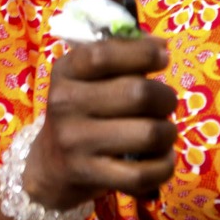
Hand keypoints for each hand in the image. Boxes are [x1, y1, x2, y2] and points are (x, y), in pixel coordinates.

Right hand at [25, 36, 176, 207]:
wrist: (51, 164)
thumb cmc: (83, 112)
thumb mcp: (88, 79)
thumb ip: (121, 59)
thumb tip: (161, 46)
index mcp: (66, 72)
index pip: (103, 55)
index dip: (142, 53)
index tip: (163, 57)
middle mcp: (65, 103)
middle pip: (137, 94)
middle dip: (166, 98)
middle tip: (165, 104)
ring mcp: (75, 141)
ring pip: (149, 134)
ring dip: (168, 134)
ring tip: (163, 133)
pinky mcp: (89, 174)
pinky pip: (143, 173)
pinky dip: (164, 166)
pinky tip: (160, 159)